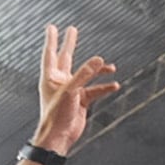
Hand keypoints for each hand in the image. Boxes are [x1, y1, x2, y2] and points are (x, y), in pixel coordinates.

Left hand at [31, 25, 117, 155]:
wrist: (59, 137)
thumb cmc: (56, 115)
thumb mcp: (70, 91)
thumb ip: (84, 74)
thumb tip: (99, 59)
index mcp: (50, 78)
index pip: (50, 54)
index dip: (52, 40)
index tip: (52, 27)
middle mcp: (60, 82)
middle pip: (66, 58)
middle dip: (70, 44)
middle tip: (73, 30)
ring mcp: (71, 90)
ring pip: (86, 74)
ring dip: (98, 70)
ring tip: (111, 66)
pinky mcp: (81, 100)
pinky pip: (95, 90)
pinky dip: (104, 87)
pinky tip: (114, 85)